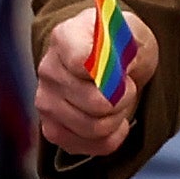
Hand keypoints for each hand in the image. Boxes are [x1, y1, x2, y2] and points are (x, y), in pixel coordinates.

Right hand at [33, 8, 139, 154]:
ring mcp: (46, 102)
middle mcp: (48, 70)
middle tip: (126, 86)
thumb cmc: (119, 45)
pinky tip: (112, 119)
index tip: (121, 69)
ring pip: (96, 128)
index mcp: (65, 37)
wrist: (108, 60)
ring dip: (118, 118)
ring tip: (117, 101)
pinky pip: (93, 146)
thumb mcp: (133, 31)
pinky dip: (112, 137)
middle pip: (96, 102)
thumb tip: (116, 69)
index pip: (81, 62)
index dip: (110, 73)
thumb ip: (128, 42)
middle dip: (123, 98)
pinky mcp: (53, 130)